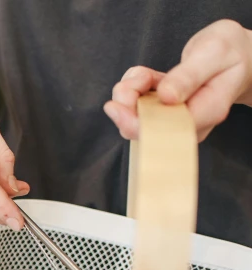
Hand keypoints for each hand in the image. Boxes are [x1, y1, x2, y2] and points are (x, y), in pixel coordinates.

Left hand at [104, 19, 251, 141]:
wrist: (240, 56)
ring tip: (144, 74)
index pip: (165, 130)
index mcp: (208, 112)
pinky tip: (145, 76)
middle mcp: (190, 123)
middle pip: (145, 129)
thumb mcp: (213, 54)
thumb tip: (166, 97)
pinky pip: (138, 106)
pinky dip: (133, 88)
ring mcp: (175, 120)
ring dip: (129, 93)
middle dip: (127, 105)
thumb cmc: (230, 53)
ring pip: (137, 117)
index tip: (117, 105)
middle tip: (132, 80)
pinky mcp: (164, 112)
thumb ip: (190, 76)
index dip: (135, 122)